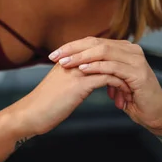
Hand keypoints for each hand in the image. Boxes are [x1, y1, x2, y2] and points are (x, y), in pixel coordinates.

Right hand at [11, 62, 132, 135]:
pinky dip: (118, 85)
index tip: (122, 71)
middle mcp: (74, 60)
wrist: (31, 113)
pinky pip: (106, 77)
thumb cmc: (45, 101)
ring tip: (129, 89)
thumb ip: (74, 73)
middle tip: (131, 77)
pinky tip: (122, 94)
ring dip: (122, 76)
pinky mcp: (79, 84)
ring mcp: (77, 70)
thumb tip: (90, 73)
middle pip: (106, 52)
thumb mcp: (62, 81)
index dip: (112, 59)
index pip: (97, 48)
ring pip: (109, 64)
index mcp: (69, 57)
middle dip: (121, 65)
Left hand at [49, 37, 161, 130]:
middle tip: (55, 56)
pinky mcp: (138, 73)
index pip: (94, 42)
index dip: (73, 46)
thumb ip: (100, 68)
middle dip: (73, 49)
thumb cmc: (133, 99)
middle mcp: (131, 50)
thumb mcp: (113, 79)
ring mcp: (136, 60)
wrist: (154, 114)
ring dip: (81, 57)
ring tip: (65, 63)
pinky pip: (112, 66)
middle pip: (97, 43)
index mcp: (124, 48)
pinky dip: (96, 67)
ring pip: (103, 52)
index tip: (54, 54)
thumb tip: (77, 63)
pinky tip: (83, 70)